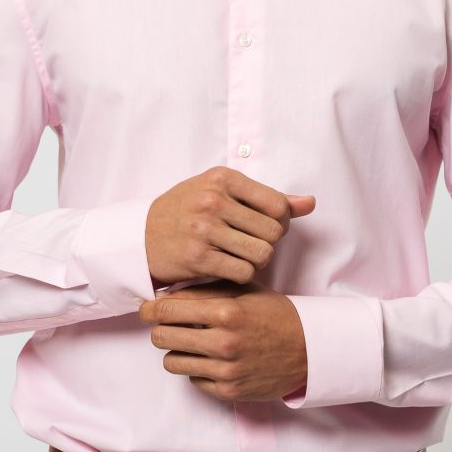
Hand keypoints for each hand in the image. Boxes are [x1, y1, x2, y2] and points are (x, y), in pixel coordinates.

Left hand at [138, 280, 307, 402]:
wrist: (308, 349)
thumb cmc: (274, 314)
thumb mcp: (244, 291)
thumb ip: (205, 290)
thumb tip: (165, 294)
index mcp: (226, 312)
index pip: (167, 310)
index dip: (150, 309)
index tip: (146, 309)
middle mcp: (224, 343)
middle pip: (162, 337)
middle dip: (160, 329)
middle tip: (167, 325)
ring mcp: (226, 371)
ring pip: (172, 362)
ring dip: (176, 350)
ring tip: (190, 342)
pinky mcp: (229, 391)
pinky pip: (192, 379)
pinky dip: (196, 369)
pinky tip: (211, 359)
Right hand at [145, 166, 315, 288]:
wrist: (141, 237)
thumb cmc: (186, 211)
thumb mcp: (222, 192)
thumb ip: (268, 198)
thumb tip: (310, 203)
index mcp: (222, 177)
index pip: (278, 204)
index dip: (280, 221)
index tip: (264, 226)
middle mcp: (213, 200)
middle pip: (273, 232)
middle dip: (268, 243)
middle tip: (251, 244)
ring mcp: (204, 229)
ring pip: (262, 254)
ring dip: (257, 261)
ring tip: (241, 256)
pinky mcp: (198, 258)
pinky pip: (243, 272)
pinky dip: (241, 274)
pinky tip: (228, 267)